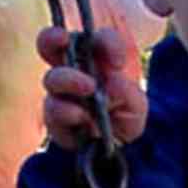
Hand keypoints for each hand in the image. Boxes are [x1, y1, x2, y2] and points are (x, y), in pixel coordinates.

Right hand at [36, 25, 147, 150]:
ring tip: (88, 88)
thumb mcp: (137, 105)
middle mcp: (72, 70)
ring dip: (67, 79)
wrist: (117, 149)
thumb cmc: (125, 116)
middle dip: (52, 38)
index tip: (118, 62)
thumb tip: (113, 83)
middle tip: (63, 39)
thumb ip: (129, 93)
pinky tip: (80, 117)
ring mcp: (60, 94)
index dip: (106, 42)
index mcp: (95, 59)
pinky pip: (51, 111)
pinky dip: (65, 111)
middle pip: (51, 43)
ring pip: (52, 78)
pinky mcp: (54, 120)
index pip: (97, 39)